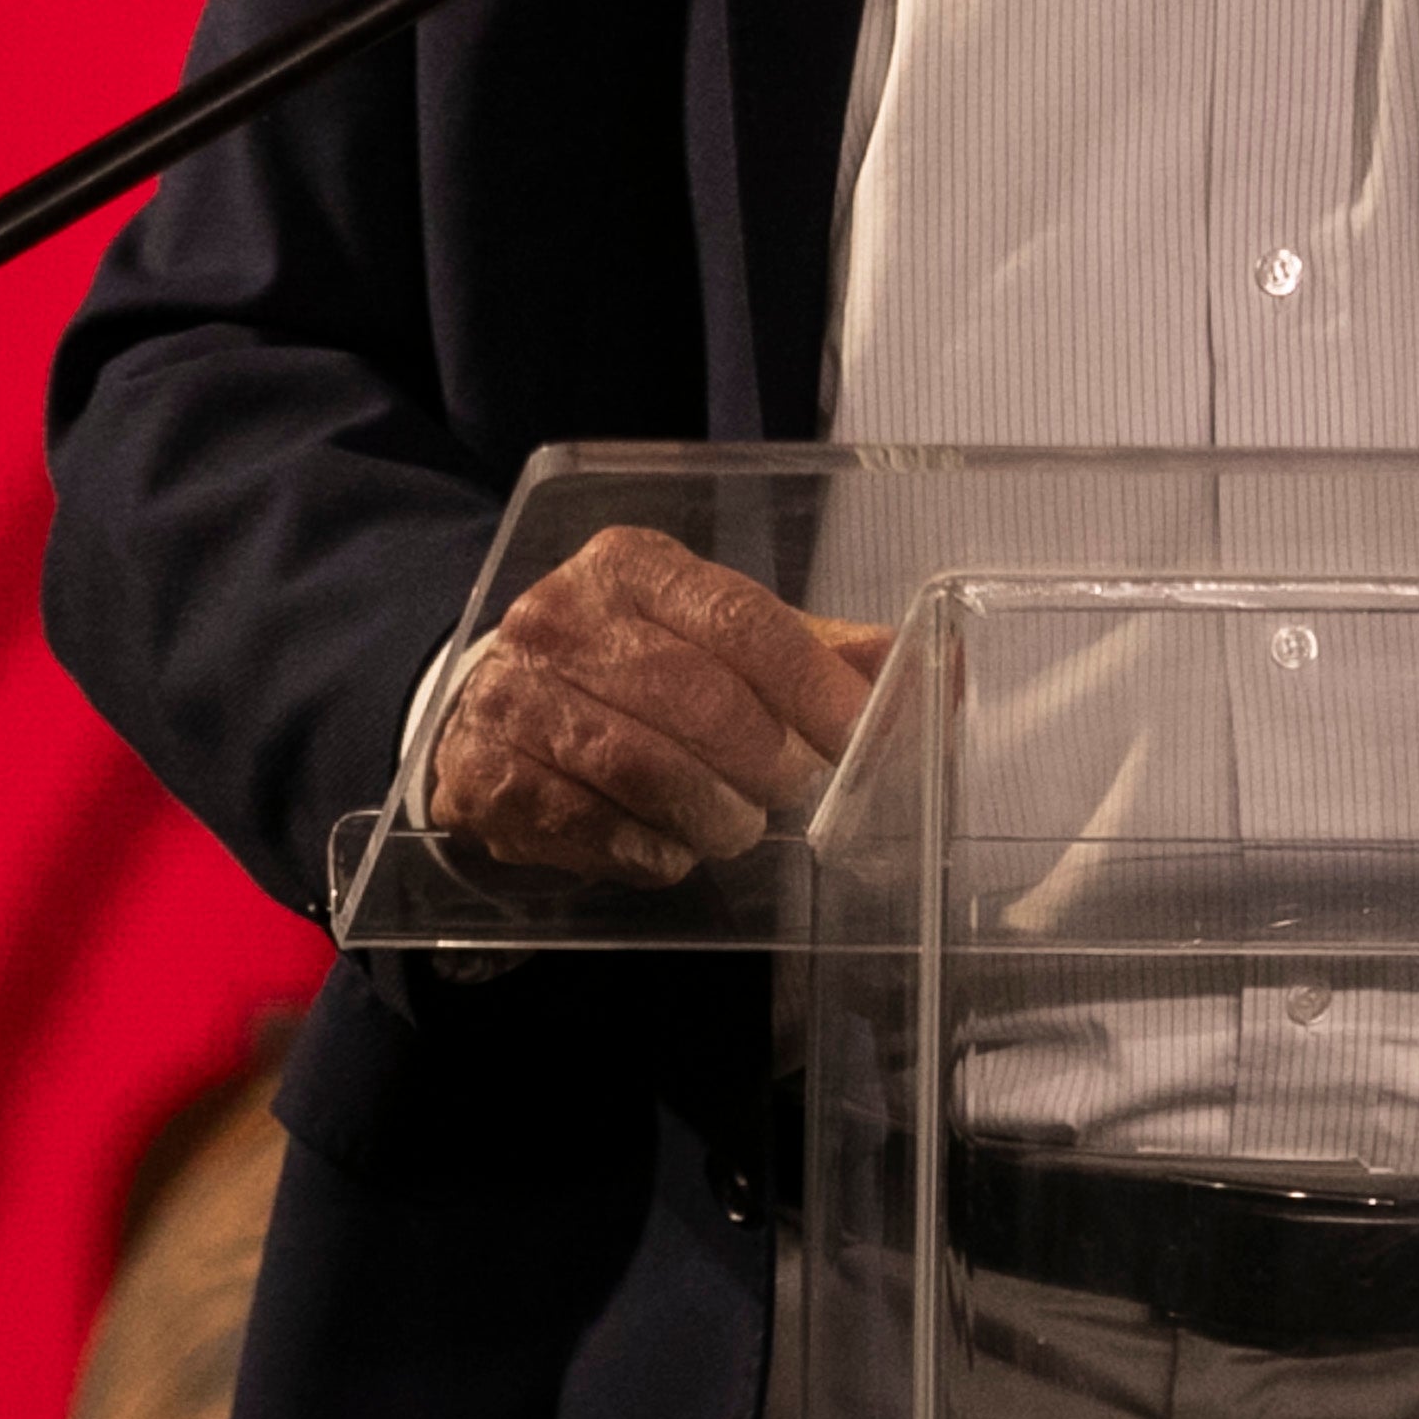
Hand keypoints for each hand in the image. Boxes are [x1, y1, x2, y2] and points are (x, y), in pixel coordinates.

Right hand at [422, 525, 891, 882]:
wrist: (496, 705)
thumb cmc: (636, 671)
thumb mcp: (726, 645)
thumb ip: (828, 660)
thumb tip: (939, 674)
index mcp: (635, 567)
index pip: (742, 621)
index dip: (812, 687)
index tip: (855, 737)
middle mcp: (562, 616)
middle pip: (695, 696)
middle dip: (764, 759)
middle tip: (792, 791)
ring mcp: (511, 694)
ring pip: (638, 764)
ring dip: (709, 811)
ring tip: (736, 825)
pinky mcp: (479, 772)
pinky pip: (580, 823)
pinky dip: (643, 849)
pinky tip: (670, 851)